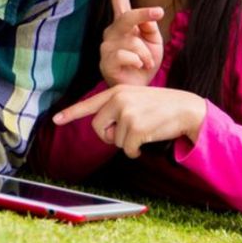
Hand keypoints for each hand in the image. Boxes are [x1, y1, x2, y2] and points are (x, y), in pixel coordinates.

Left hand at [53, 84, 205, 157]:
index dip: (71, 113)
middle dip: (109, 136)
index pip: (88, 104)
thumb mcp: (135, 99)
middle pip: (98, 128)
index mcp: (115, 91)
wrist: (186, 108)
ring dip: (127, 142)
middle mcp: (117, 99)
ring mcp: (126, 112)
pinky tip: (147, 141)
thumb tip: (103, 130)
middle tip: (126, 133)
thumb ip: (116, 108)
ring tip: (143, 129)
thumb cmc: (159, 106)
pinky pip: (126, 150)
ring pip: (114, 141)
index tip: (56, 120)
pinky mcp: (135, 128)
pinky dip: (135, 151)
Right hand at [100, 0, 163, 86]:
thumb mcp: (155, 42)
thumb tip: (146, 18)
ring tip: (145, 63)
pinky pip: (128, 55)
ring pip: (133, 41)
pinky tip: (137, 69)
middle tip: (158, 13)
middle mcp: (111, 31)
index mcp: (123, 23)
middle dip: (143, 14)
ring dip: (147, 53)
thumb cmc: (146, 63)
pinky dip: (140, 62)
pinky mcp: (106, 61)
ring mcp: (106, 45)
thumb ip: (150, 27)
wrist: (139, 90)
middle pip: (127, 16)